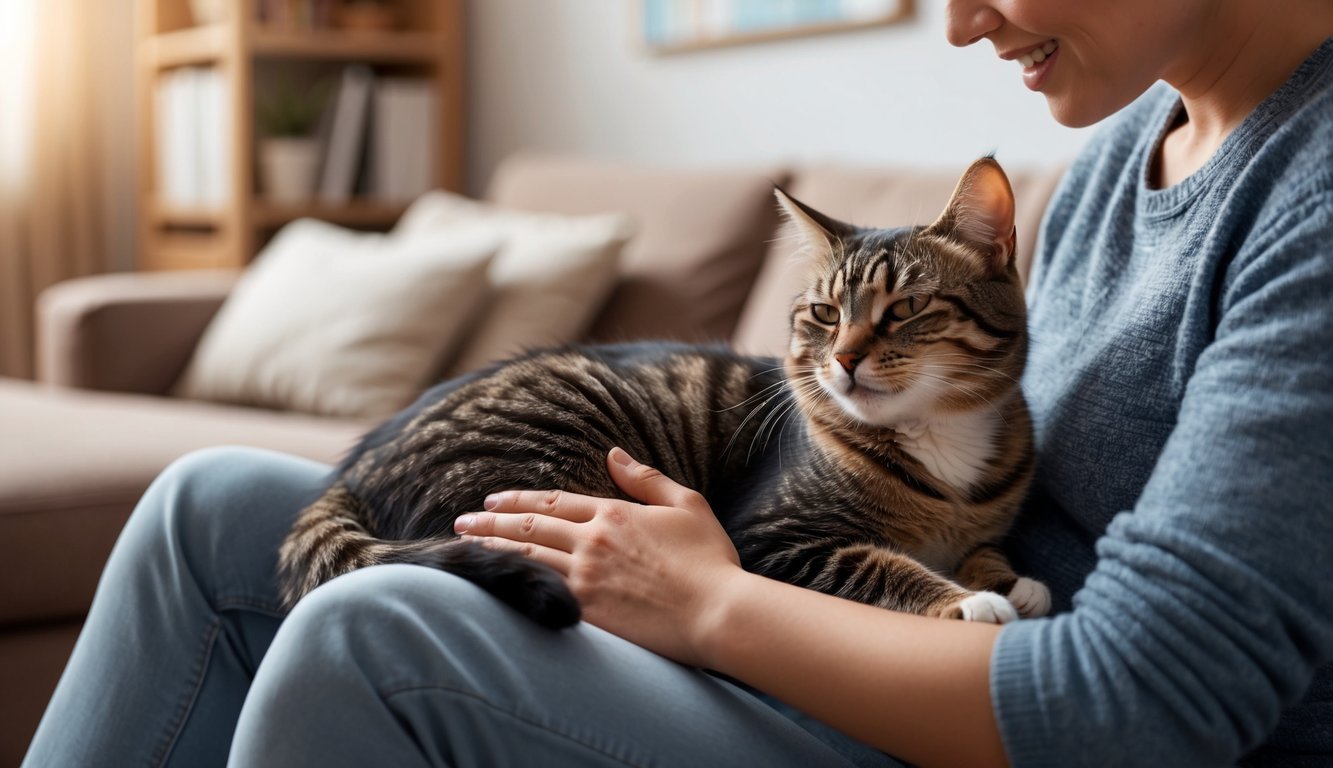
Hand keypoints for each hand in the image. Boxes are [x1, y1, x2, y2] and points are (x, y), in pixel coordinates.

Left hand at [453, 447, 743, 665]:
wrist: (718, 611)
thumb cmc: (710, 560)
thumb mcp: (687, 504)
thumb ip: (646, 478)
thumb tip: (613, 454)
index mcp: (614, 513)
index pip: (553, 501)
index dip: (519, 499)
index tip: (493, 499)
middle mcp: (593, 541)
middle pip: (529, 526)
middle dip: (490, 521)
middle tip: (460, 521)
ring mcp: (586, 577)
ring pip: (526, 556)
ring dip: (491, 548)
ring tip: (463, 546)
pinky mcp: (587, 611)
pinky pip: (538, 591)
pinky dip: (511, 581)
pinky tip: (492, 582)